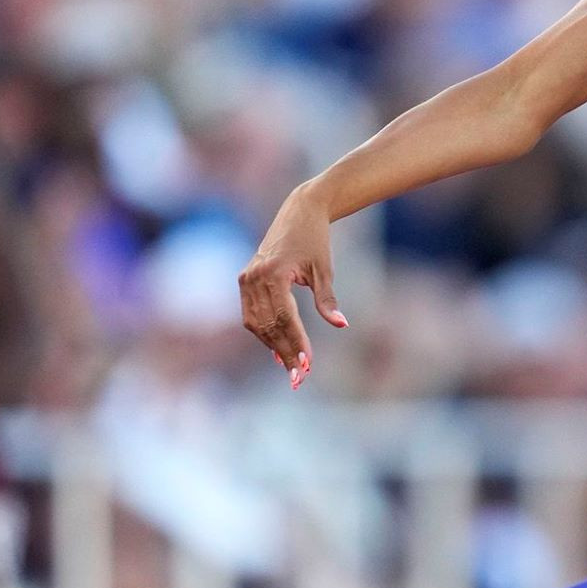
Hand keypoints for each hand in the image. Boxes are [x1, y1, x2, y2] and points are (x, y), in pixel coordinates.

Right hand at [238, 185, 347, 388]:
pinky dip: (263, 333)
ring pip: (256, 323)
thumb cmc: (316, 240)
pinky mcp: (245, 280)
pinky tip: (276, 350)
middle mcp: (254, 278)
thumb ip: (328, 299)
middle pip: (269, 325)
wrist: (299, 212)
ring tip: (290, 367)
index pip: (285, 318)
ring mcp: (246, 279)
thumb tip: (341, 325)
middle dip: (285, 351)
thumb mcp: (325, 269)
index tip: (308, 363)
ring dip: (273, 346)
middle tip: (300, 376)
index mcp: (273, 274)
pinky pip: (251, 314)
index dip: (295, 342)